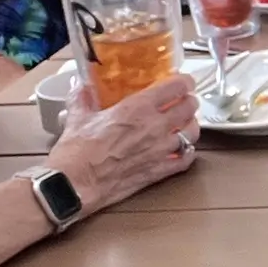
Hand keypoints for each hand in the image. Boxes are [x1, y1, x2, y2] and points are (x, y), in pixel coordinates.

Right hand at [48, 74, 199, 214]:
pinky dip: (188, 153)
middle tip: (185, 101)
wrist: (74, 185)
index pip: (175, 87)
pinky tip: (182, 150)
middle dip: (189, 101)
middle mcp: (154, 127)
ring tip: (184, 124)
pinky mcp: (158, 171)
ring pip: (192, 133)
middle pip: (189, 107)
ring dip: (191, 126)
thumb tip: (81, 86)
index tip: (183, 81)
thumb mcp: (77, 118)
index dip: (184, 82)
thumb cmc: (76, 152)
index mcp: (137, 108)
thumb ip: (82, 98)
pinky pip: (185, 160)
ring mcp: (160, 150)